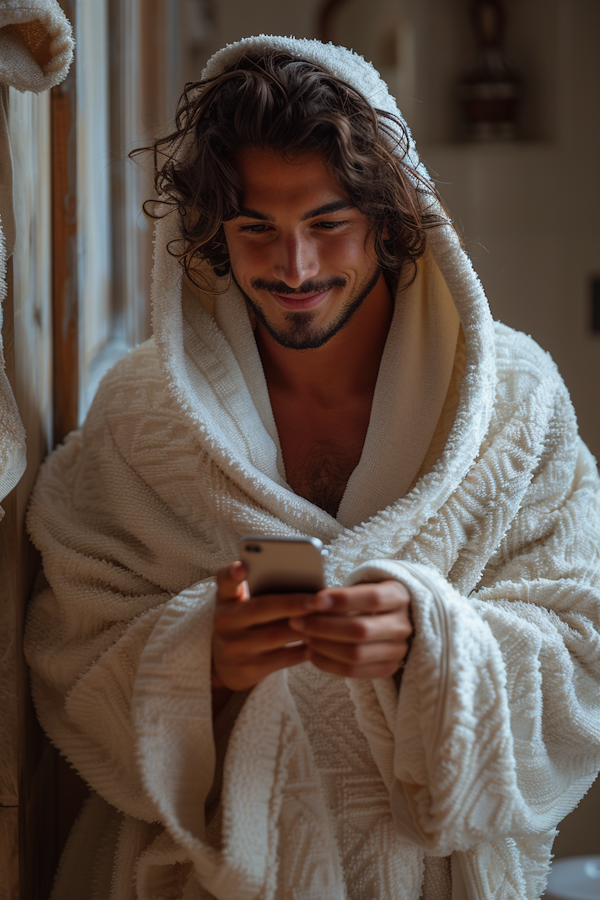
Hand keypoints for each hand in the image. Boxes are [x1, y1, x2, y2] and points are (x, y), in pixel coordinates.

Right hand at [212, 561, 331, 691]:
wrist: (226, 665)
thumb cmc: (243, 622)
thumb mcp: (239, 602)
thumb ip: (258, 587)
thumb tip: (300, 579)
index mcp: (225, 599)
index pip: (224, 581)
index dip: (232, 574)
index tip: (242, 568)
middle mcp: (225, 623)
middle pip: (260, 609)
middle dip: (293, 603)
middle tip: (321, 599)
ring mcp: (235, 648)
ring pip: (275, 635)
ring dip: (304, 627)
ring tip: (327, 618)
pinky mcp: (249, 669)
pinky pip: (283, 658)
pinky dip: (304, 648)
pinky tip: (321, 641)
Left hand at [288, 581, 411, 678]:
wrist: (391, 618)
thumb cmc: (367, 599)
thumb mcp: (363, 587)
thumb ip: (342, 594)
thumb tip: (309, 602)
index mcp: (399, 596)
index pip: (372, 598)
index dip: (341, 600)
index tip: (313, 600)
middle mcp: (403, 624)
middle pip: (360, 630)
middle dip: (323, 626)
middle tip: (297, 621)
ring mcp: (399, 649)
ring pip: (356, 653)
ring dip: (323, 646)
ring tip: (303, 637)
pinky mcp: (388, 668)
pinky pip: (354, 671)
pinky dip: (328, 663)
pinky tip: (311, 654)